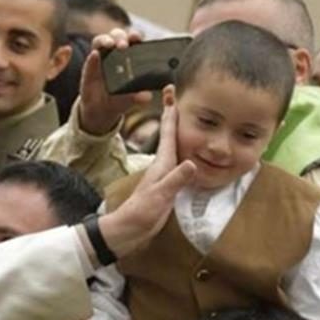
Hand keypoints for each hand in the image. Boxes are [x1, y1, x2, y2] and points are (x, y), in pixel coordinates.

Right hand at [77, 28, 150, 134]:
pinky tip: (95, 55)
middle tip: (123, 45)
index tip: (136, 38)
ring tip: (109, 44)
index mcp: (128, 57)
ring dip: (105, 40)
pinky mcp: (88, 67)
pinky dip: (92, 57)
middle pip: (116, 36)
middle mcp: (113, 53)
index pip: (132, 41)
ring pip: (101, 41)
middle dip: (120, 37)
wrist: (100, 109)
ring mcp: (99, 58)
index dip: (134, 36)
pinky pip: (90, 59)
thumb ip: (137, 97)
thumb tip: (147, 96)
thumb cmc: (118, 99)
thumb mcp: (129, 99)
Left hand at [97, 101, 194, 256]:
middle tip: (175, 92)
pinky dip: (183, 151)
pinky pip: (178, 161)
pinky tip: (187, 152)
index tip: (171, 89)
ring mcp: (164, 174)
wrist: (128, 231)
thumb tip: (191, 162)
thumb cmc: (141, 213)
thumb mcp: (160, 196)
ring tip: (184, 116)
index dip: (171, 110)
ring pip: (174, 146)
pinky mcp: (166, 185)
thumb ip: (175, 180)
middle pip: (170, 133)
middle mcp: (163, 165)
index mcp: (162, 163)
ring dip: (178, 130)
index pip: (168, 131)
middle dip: (174, 113)